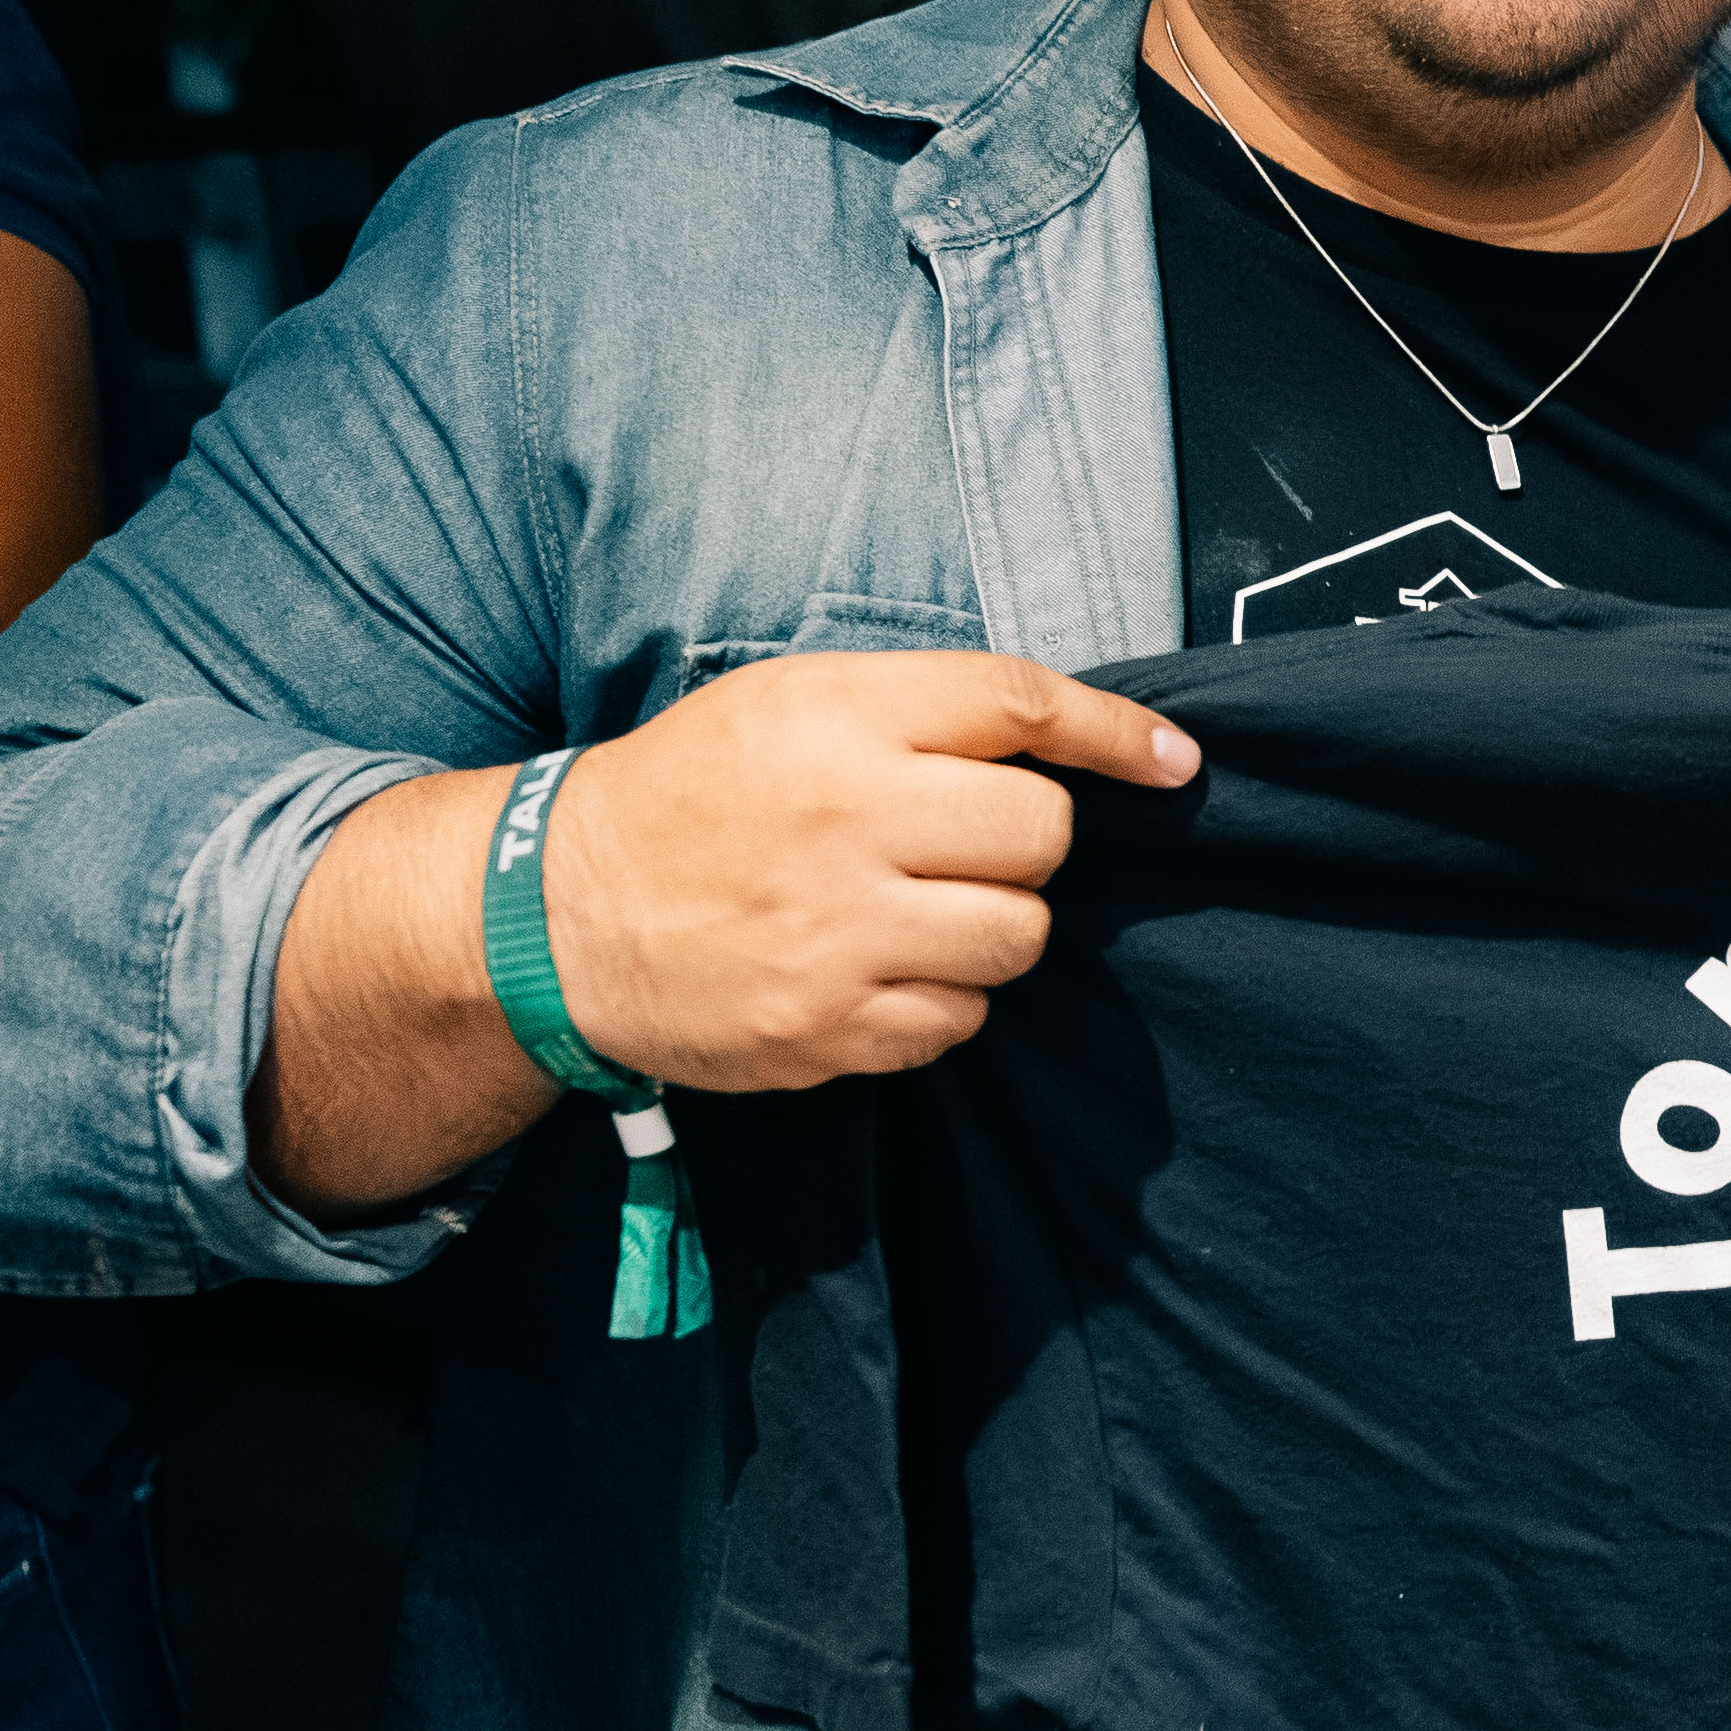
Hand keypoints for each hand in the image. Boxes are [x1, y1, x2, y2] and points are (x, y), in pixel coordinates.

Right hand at [539, 651, 1199, 1089]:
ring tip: (919, 909)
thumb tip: (1081, 744)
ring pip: (1019, 939)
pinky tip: (877, 969)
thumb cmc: (693, 793)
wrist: (556, 914)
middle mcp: (847, 822)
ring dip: (994, 927)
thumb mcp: (791, 702)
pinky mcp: (827, 1028)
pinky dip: (942, 1000)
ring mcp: (839, 936)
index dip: (1118, 735)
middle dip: (1025, 844)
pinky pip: (960, 1022)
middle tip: (960, 844)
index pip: (1021, 707)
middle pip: (1042, 838)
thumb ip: (925, 709)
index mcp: (837, 719)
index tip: (1175, 763)